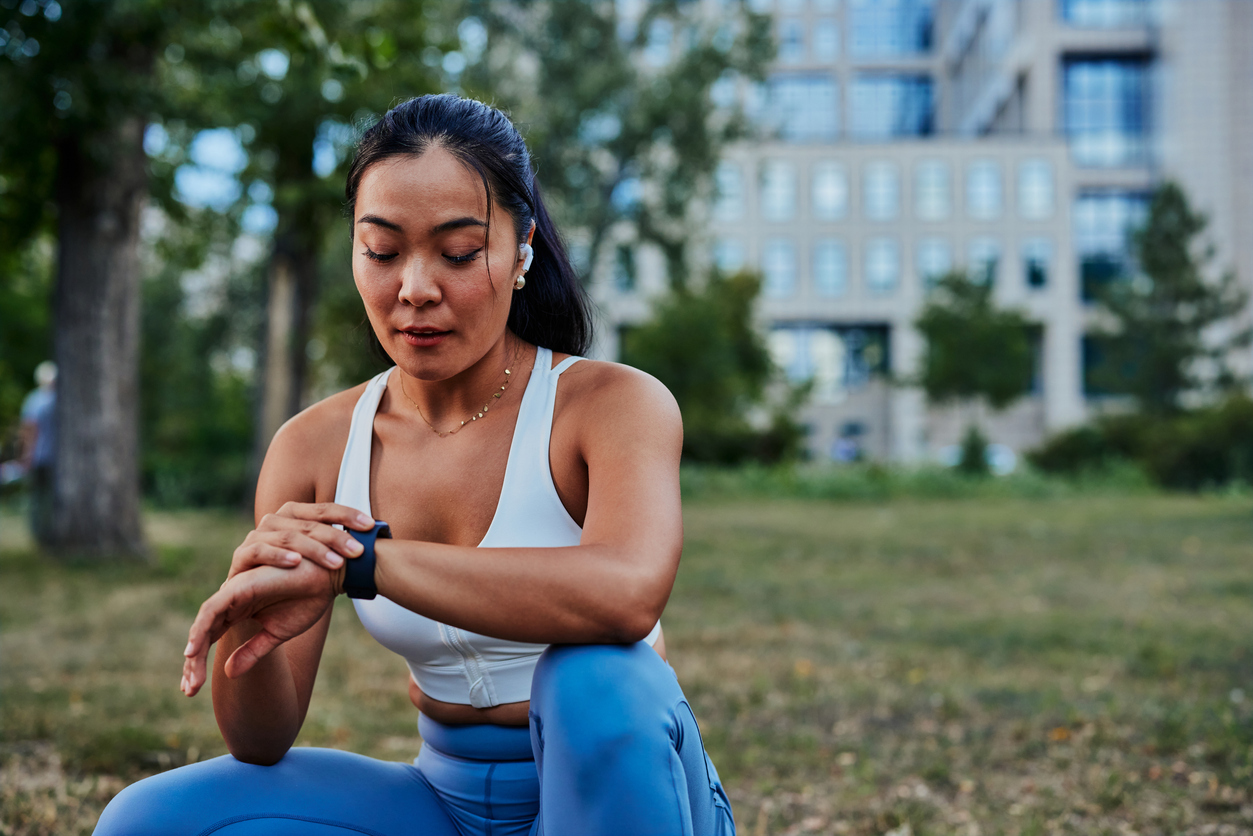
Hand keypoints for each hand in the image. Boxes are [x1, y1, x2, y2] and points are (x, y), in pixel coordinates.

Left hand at [181, 558, 340, 696]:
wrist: (326, 579)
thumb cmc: (306, 600)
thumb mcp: (275, 634)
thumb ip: (252, 652)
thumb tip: (228, 674)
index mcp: (239, 611)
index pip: (210, 638)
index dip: (199, 664)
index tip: (193, 690)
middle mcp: (232, 601)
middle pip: (202, 633)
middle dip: (193, 663)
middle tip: (190, 690)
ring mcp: (234, 592)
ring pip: (203, 623)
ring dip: (195, 651)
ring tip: (191, 679)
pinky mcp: (239, 587)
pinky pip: (212, 609)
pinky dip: (201, 629)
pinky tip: (193, 650)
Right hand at [227, 502, 375, 578]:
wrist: (256, 603)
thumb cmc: (292, 578)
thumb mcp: (316, 560)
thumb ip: (337, 546)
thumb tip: (375, 537)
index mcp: (294, 514)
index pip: (324, 509)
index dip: (348, 515)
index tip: (370, 526)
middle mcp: (275, 520)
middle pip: (309, 523)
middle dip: (337, 536)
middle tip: (358, 551)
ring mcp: (256, 536)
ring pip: (288, 536)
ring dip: (314, 549)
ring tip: (336, 562)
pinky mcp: (241, 556)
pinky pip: (259, 551)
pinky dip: (278, 556)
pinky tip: (296, 562)